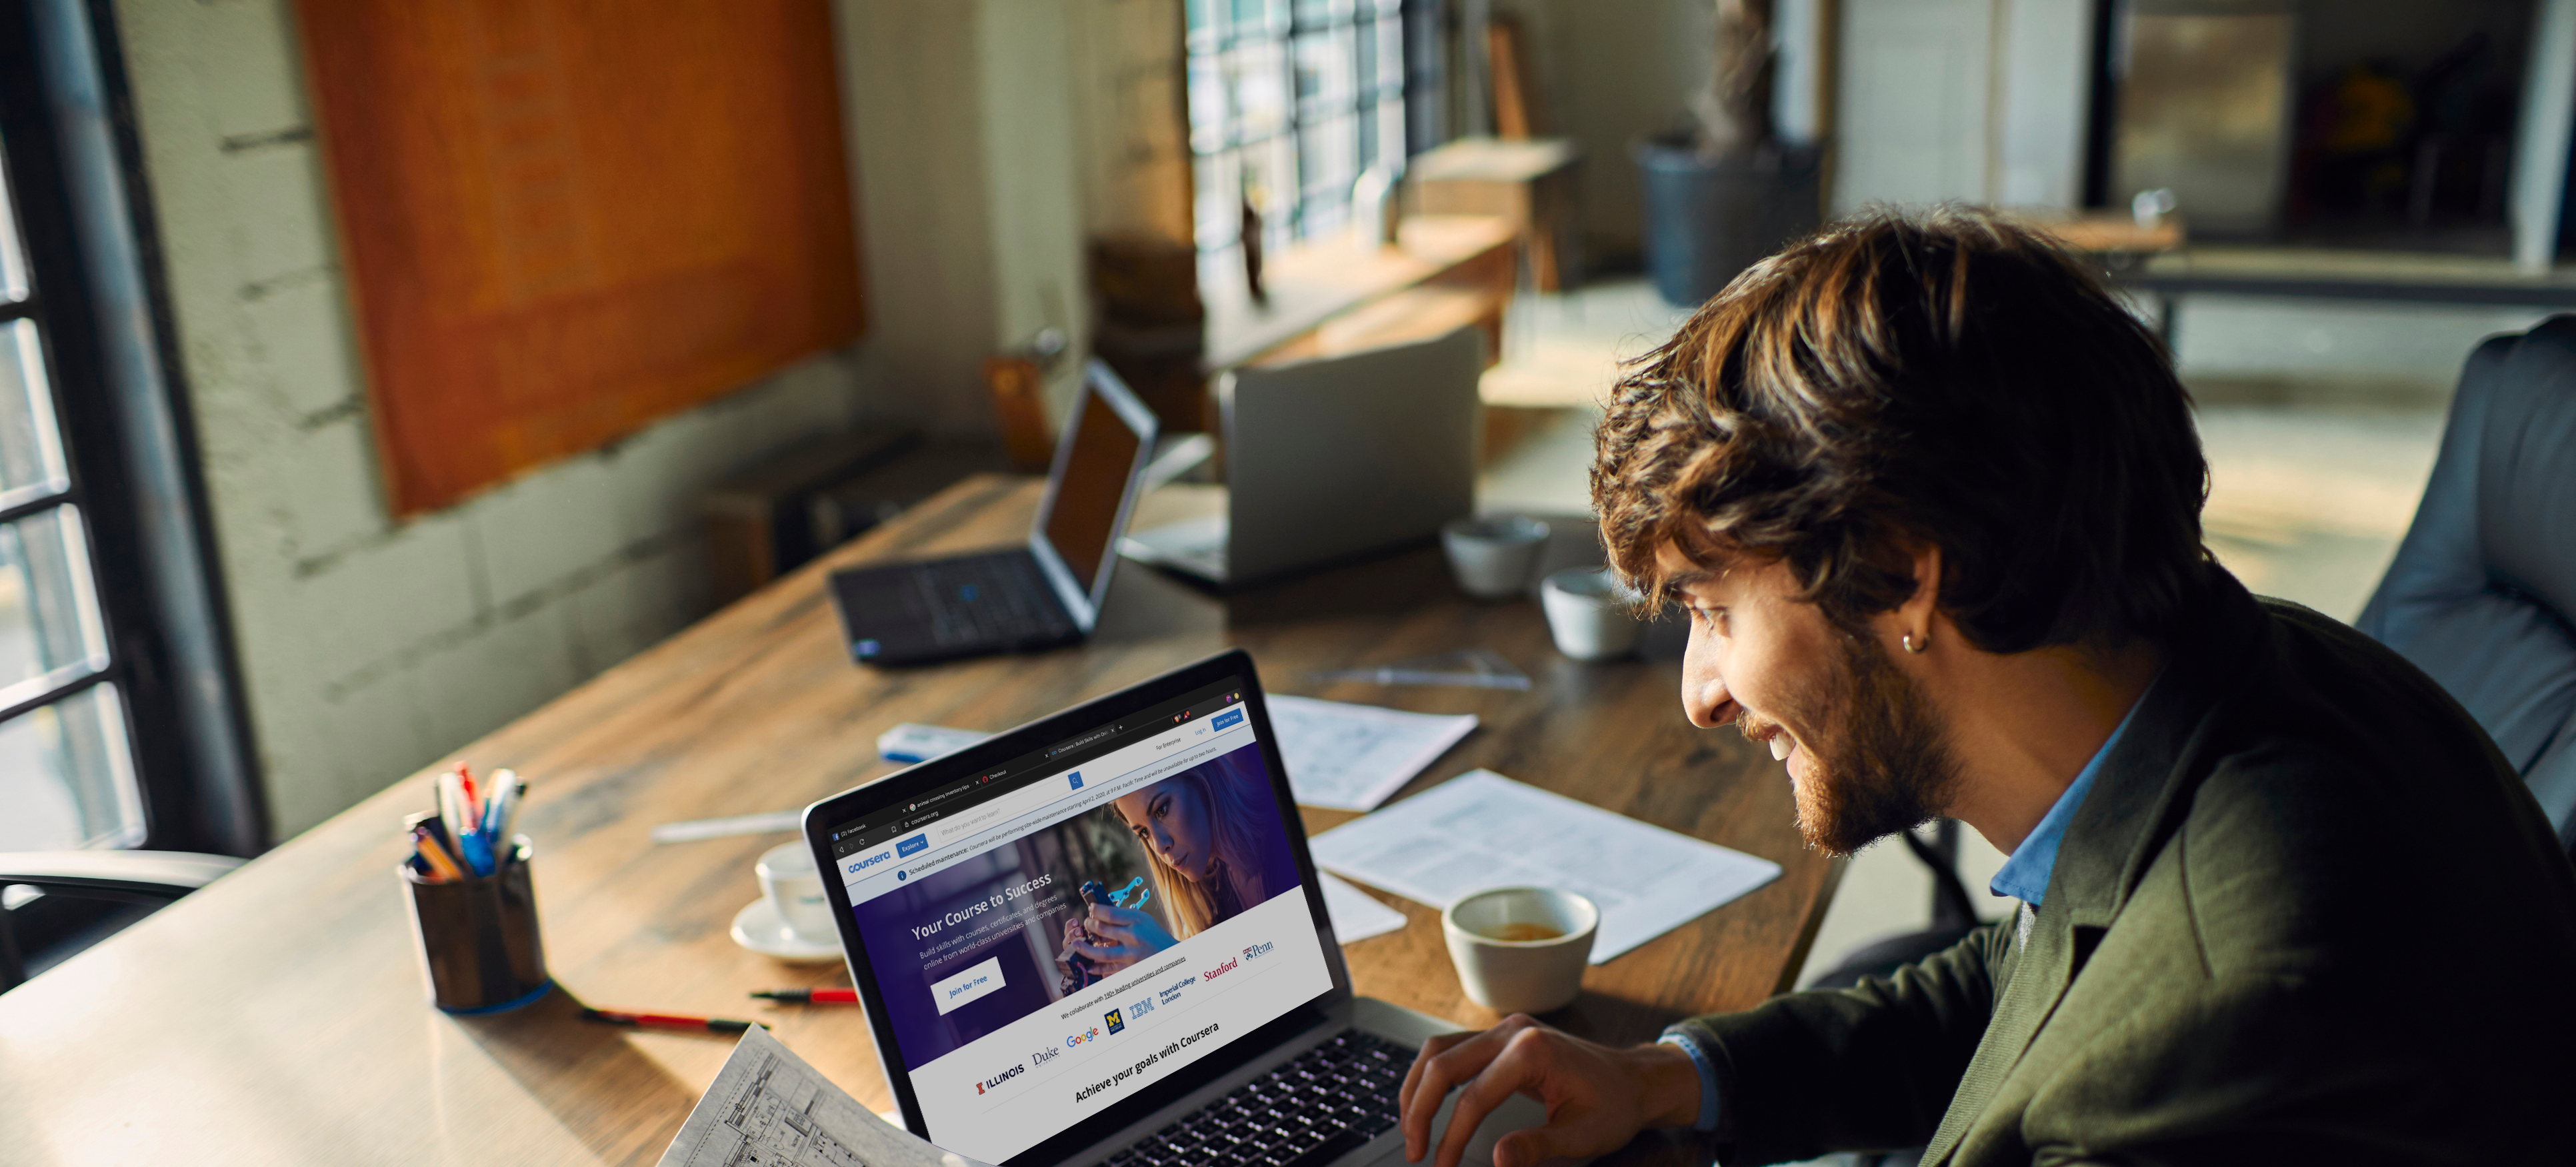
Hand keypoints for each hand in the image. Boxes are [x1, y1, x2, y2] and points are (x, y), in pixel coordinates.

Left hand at [1060, 904, 1177, 972]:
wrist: (1171, 956)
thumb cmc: (1155, 935)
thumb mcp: (1144, 919)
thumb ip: (1124, 915)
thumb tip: (1100, 912)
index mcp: (1137, 921)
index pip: (1109, 914)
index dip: (1095, 910)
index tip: (1090, 909)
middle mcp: (1133, 937)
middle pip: (1102, 930)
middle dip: (1089, 925)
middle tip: (1086, 924)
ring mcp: (1131, 954)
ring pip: (1101, 952)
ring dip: (1084, 948)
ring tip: (1076, 944)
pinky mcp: (1129, 969)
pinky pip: (1107, 969)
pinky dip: (1096, 967)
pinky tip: (1089, 964)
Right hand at [1398, 1014, 1700, 1166]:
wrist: (1635, 1079)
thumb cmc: (1614, 1107)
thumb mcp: (1583, 1136)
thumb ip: (1538, 1147)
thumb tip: (1497, 1160)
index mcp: (1532, 1051)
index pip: (1474, 1096)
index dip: (1451, 1137)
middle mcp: (1512, 1030)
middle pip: (1442, 1064)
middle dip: (1419, 1109)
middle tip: (1414, 1151)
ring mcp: (1505, 1028)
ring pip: (1439, 1049)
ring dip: (1417, 1088)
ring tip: (1410, 1127)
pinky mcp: (1501, 1035)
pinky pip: (1453, 1048)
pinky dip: (1432, 1075)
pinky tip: (1426, 1102)